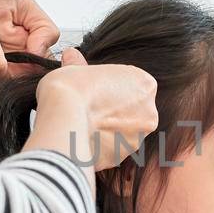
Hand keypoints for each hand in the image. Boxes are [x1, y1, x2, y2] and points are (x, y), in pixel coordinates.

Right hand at [26, 47, 158, 171]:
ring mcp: (138, 137)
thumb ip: (79, 65)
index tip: (96, 92)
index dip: (112, 90)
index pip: (133, 87)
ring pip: (124, 134)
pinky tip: (84, 140)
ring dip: (109, 132)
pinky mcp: (123, 156)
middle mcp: (149, 112)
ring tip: (84, 126)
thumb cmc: (70, 89)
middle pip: (133, 112)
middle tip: (91, 111)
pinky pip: (112, 150)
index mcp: (145, 84)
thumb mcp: (74, 67)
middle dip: (115, 113)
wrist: (64, 120)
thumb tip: (72, 56)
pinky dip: (100, 148)